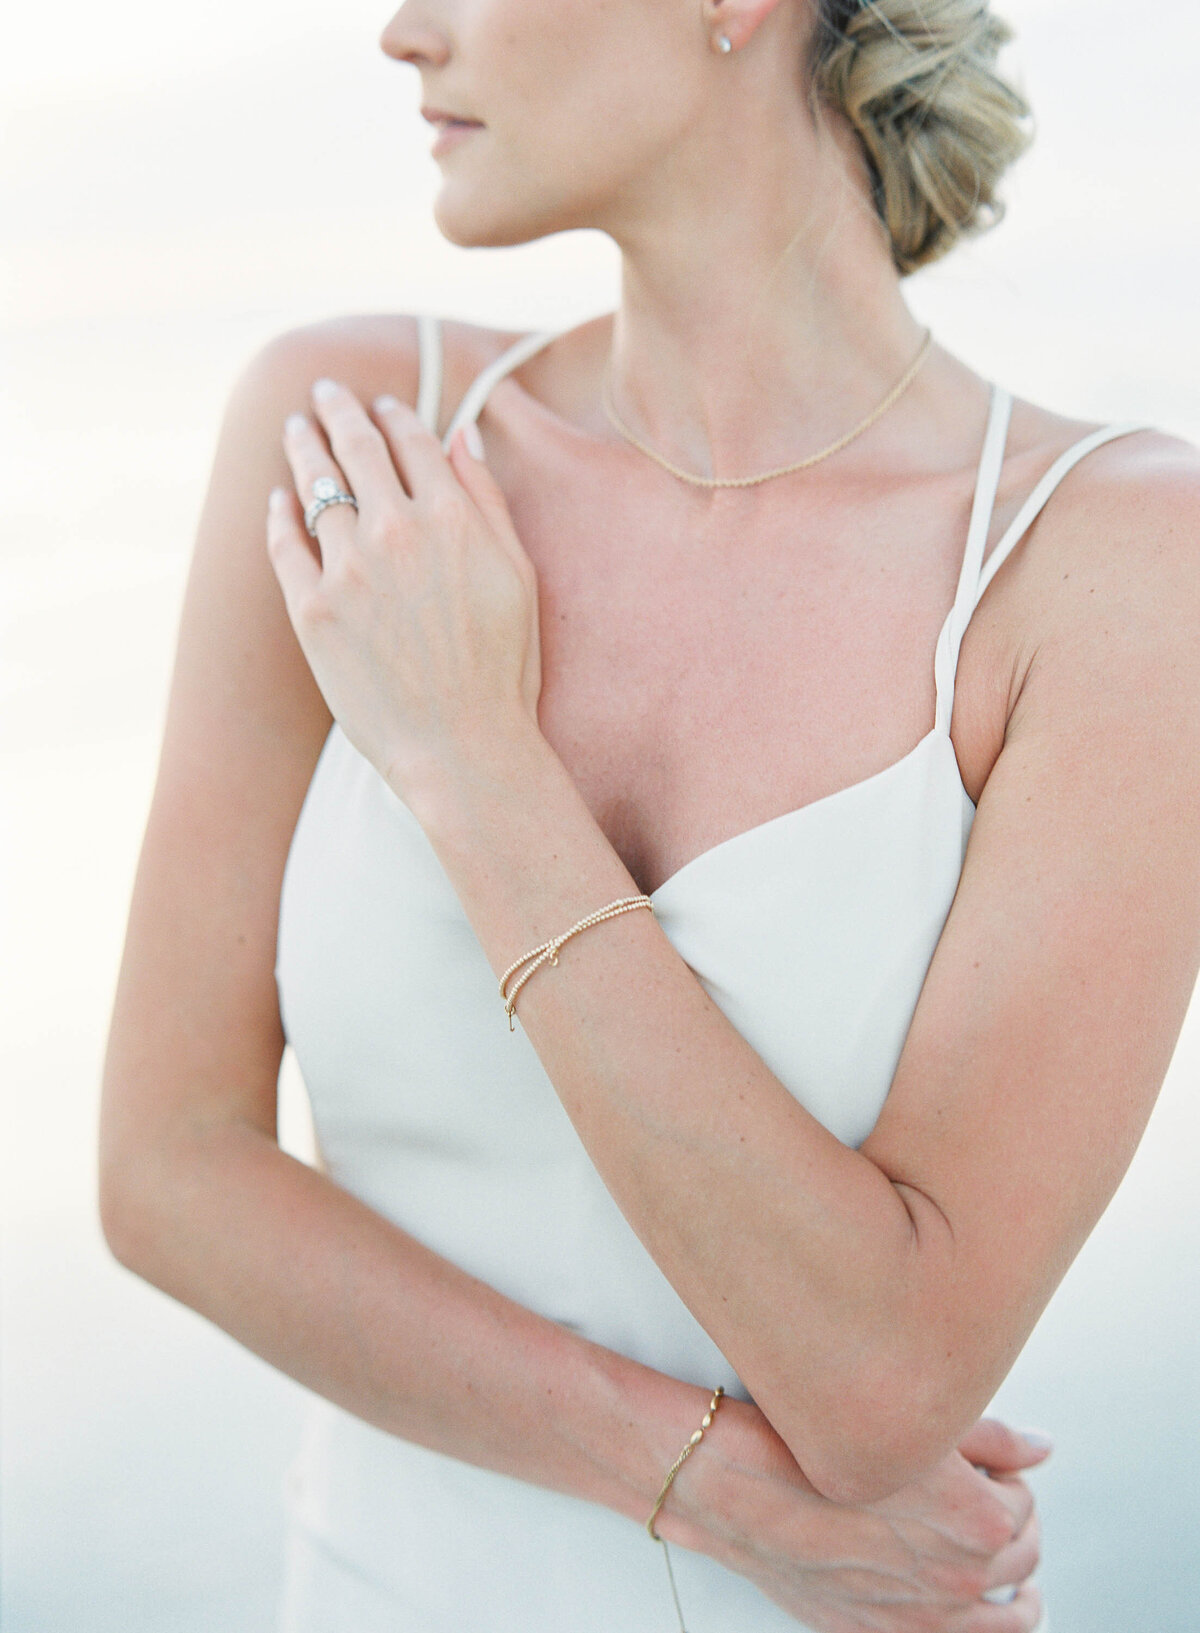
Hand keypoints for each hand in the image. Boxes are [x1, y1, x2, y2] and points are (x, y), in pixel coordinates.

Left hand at [267, 381, 542, 797]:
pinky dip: (280, 515)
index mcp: (452, 516)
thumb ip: (487, 500)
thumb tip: (462, 436)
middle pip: (356, 448)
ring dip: (303, 448)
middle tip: (324, 392)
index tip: (383, 406)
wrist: (463, 746)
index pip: (414, 441)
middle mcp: (395, 530)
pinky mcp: (311, 610)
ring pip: (314, 487)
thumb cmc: (505, 670)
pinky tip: (278, 500)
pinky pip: (285, 545)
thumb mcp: (519, 576)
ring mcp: (348, 569)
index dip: (395, 416)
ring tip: (295, 429)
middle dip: (338, 411)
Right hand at [667, 1401, 1045, 1631]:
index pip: (1022, 1500)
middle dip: (1015, 1528)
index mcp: (978, 1522)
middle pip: (1020, 1557)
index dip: (1006, 1477)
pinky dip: (970, 1628)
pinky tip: (974, 1617)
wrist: (744, 1487)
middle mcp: (959, 1579)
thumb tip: (1040, 1448)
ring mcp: (922, 1616)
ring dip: (1015, 1596)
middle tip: (1002, 1507)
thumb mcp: (913, 1426)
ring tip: (1021, 1587)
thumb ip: (992, 1437)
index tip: (990, 1468)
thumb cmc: (818, 1449)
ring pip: (1003, 1620)